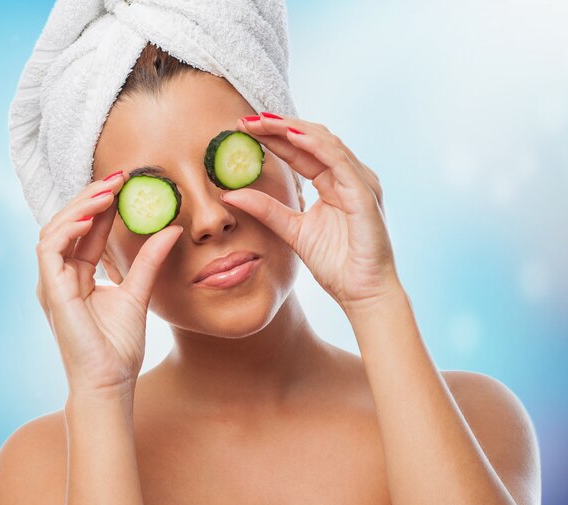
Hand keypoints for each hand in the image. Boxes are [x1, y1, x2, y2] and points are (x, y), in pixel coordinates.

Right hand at [35, 171, 183, 399]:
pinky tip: (92, 216)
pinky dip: (69, 228)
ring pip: (56, 229)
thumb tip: (172, 230)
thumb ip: (150, 261)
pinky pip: (50, 248)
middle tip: (118, 177)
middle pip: (70, 224)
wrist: (110, 381)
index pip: (89, 232)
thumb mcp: (139, 293)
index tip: (127, 184)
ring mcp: (52, 282)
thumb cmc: (119, 347)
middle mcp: (62, 275)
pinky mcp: (50, 290)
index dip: (104, 207)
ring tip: (108, 190)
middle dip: (92, 198)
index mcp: (80, 276)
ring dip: (81, 206)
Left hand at [222, 113, 402, 312]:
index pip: (301, 153)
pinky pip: (339, 161)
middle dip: (279, 127)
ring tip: (263, 122)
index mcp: (333, 184)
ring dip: (292, 129)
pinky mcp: (364, 194)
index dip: (273, 138)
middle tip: (247, 119)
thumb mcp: (292, 231)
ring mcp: (359, 182)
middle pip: (311, 140)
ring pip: (325, 143)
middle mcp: (348, 177)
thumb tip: (231, 194)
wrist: (362, 293)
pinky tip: (292, 136)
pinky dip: (315, 146)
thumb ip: (266, 210)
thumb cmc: (336, 265)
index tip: (243, 129)